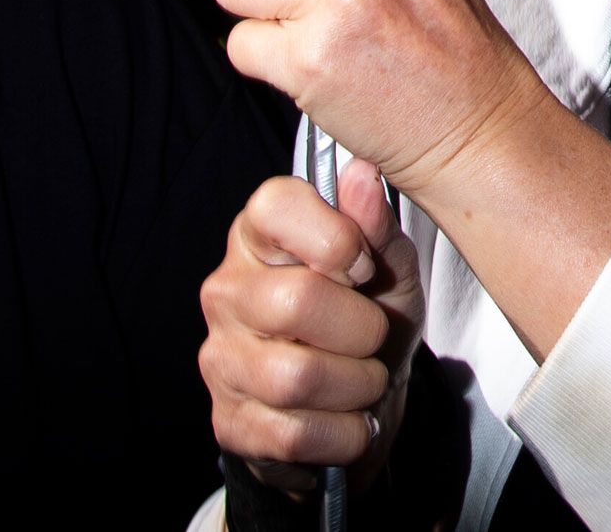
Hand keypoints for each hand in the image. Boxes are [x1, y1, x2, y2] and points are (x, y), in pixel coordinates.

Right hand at [201, 159, 420, 488]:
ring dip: (356, 387)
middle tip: (373, 336)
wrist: (359, 406)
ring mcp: (220, 359)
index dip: (334, 237)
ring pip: (295, 377)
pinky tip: (347, 421)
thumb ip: (376, 225)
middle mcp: (227, 290)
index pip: (274, 205)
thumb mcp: (390, 268)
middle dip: (361, 329)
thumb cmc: (369, 318)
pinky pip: (291, 434)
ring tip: (363, 380)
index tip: (363, 266)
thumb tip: (361, 174)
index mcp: (261, 235)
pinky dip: (342, 435)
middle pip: (295, 302)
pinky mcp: (228, 422)